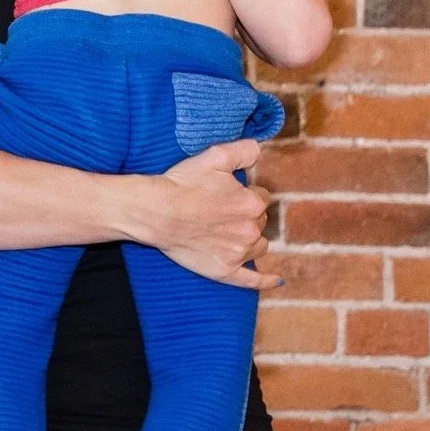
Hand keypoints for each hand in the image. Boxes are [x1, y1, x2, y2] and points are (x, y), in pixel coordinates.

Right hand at [123, 140, 281, 290]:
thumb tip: (260, 149)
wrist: (154, 212)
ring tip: (227, 232)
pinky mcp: (224, 270)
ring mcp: (238, 253)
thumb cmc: (182, 184)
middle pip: (259, 222)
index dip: (244, 193)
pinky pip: (252, 280)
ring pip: (258, 246)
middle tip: (218, 210)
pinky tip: (276, 281)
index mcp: (252, 204)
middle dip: (245, 215)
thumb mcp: (214, 156)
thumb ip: (243, 150)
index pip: (261, 198)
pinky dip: (265, 281)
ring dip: (249, 239)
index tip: (224, 193)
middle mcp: (250, 230)